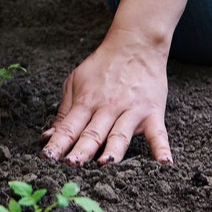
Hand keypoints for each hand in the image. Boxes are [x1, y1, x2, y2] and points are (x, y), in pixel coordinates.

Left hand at [42, 29, 172, 164]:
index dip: (58, 143)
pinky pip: (158, 134)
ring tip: (104, 165)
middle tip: (71, 166)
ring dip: (113, 151)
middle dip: (81, 151)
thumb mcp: (76, 82)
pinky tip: (164, 164)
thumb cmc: (103, 66)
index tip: (47, 159)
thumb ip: (65, 112)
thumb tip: (48, 136)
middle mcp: (107, 107)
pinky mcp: (152, 112)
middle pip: (92, 133)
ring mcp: (131, 111)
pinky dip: (161, 149)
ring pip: (120, 135)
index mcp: (86, 101)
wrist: (135, 44)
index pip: (69, 127)